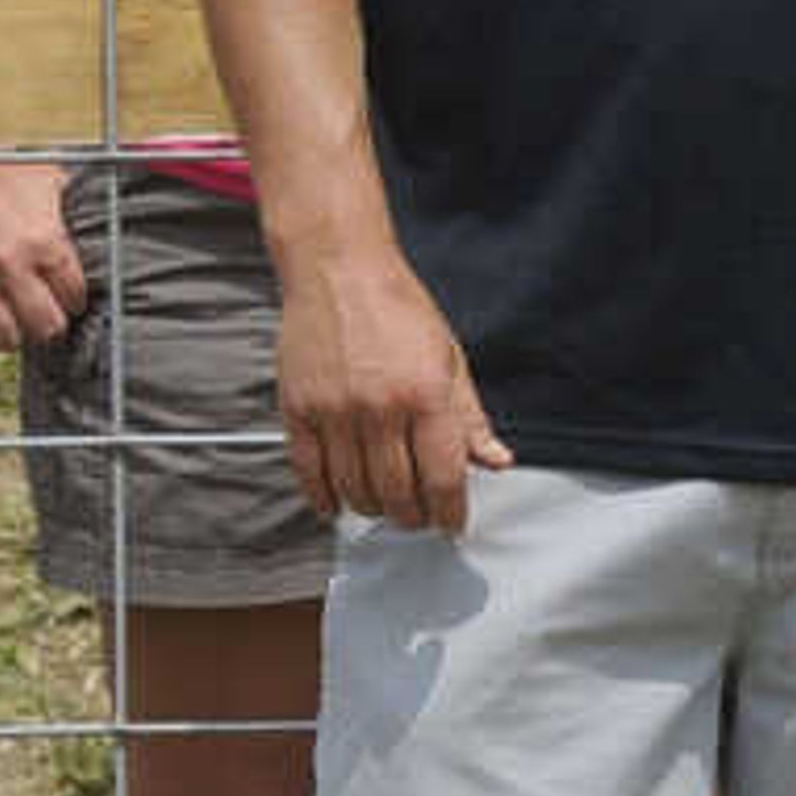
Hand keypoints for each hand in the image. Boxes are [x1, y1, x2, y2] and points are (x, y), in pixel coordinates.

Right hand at [0, 159, 85, 351]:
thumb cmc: (10, 176)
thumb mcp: (56, 190)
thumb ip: (78, 221)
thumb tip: (114, 239)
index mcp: (44, 242)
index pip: (75, 298)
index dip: (76, 301)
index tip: (72, 299)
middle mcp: (10, 265)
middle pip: (46, 325)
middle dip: (54, 324)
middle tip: (51, 317)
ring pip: (9, 338)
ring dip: (20, 335)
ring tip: (22, 323)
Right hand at [273, 241, 510, 528]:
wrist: (340, 271)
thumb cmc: (399, 309)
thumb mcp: (450, 360)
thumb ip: (471, 418)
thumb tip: (497, 462)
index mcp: (426, 395)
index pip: (443, 477)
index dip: (450, 512)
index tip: (452, 524)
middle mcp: (380, 408)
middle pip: (397, 492)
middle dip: (413, 517)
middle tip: (419, 519)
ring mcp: (335, 410)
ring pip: (354, 488)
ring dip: (372, 509)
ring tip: (385, 507)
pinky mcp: (298, 409)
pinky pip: (308, 470)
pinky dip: (323, 496)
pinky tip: (336, 504)